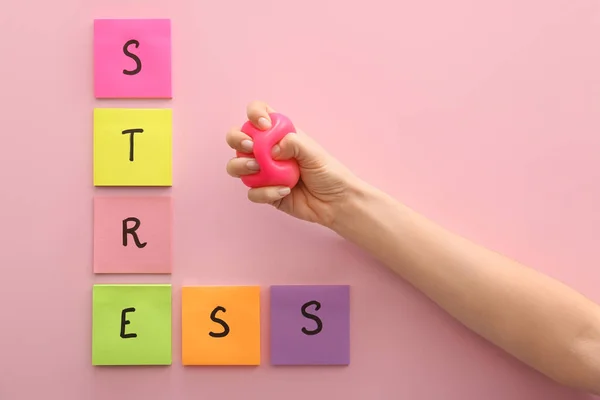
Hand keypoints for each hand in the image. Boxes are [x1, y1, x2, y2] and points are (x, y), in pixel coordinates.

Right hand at [225, 100, 360, 226]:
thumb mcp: (314, 153)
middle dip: (237, 139)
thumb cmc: (329, 173)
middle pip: (238, 138)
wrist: (336, 203)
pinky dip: (265, 192)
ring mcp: (263, 173)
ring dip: (241, 166)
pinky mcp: (265, 193)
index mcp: (279, 134)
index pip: (259, 114)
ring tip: (258, 169)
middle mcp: (267, 151)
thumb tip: (271, 149)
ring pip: (236, 166)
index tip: (264, 125)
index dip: (255, 114)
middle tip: (251, 148)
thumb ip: (293, 143)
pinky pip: (252, 192)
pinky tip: (284, 191)